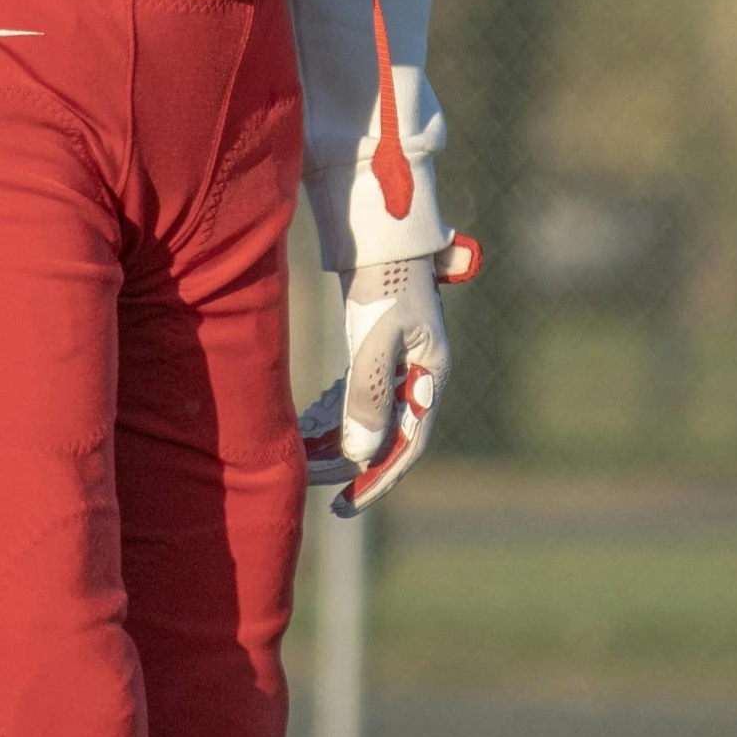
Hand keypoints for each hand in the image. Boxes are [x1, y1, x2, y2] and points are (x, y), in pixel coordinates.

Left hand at [300, 234, 480, 517]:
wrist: (380, 233)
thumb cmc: (383, 279)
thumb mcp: (378, 336)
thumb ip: (371, 392)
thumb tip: (361, 454)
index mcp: (431, 375)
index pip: (408, 443)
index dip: (378, 478)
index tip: (346, 503)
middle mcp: (419, 375)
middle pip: (388, 435)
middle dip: (350, 464)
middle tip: (314, 484)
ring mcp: (399, 363)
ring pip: (370, 418)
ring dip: (339, 441)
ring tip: (305, 461)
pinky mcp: (377, 351)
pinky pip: (357, 396)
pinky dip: (334, 414)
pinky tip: (308, 426)